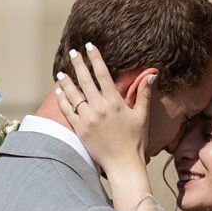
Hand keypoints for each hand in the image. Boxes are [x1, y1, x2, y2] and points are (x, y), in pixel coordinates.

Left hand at [57, 44, 151, 192]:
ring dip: (67, 81)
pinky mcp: (79, 129)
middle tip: (74, 52)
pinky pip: (67, 111)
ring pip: (73, 95)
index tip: (91, 47)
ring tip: (62, 71)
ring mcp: (87, 119)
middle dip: (79, 64)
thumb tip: (152, 75)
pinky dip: (62, 99)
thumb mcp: (142, 115)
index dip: (96, 59)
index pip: (103, 74)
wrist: (123, 163)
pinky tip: (59, 91)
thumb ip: (144, 94)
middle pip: (86, 81)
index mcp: (115, 102)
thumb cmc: (135, 140)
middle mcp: (99, 108)